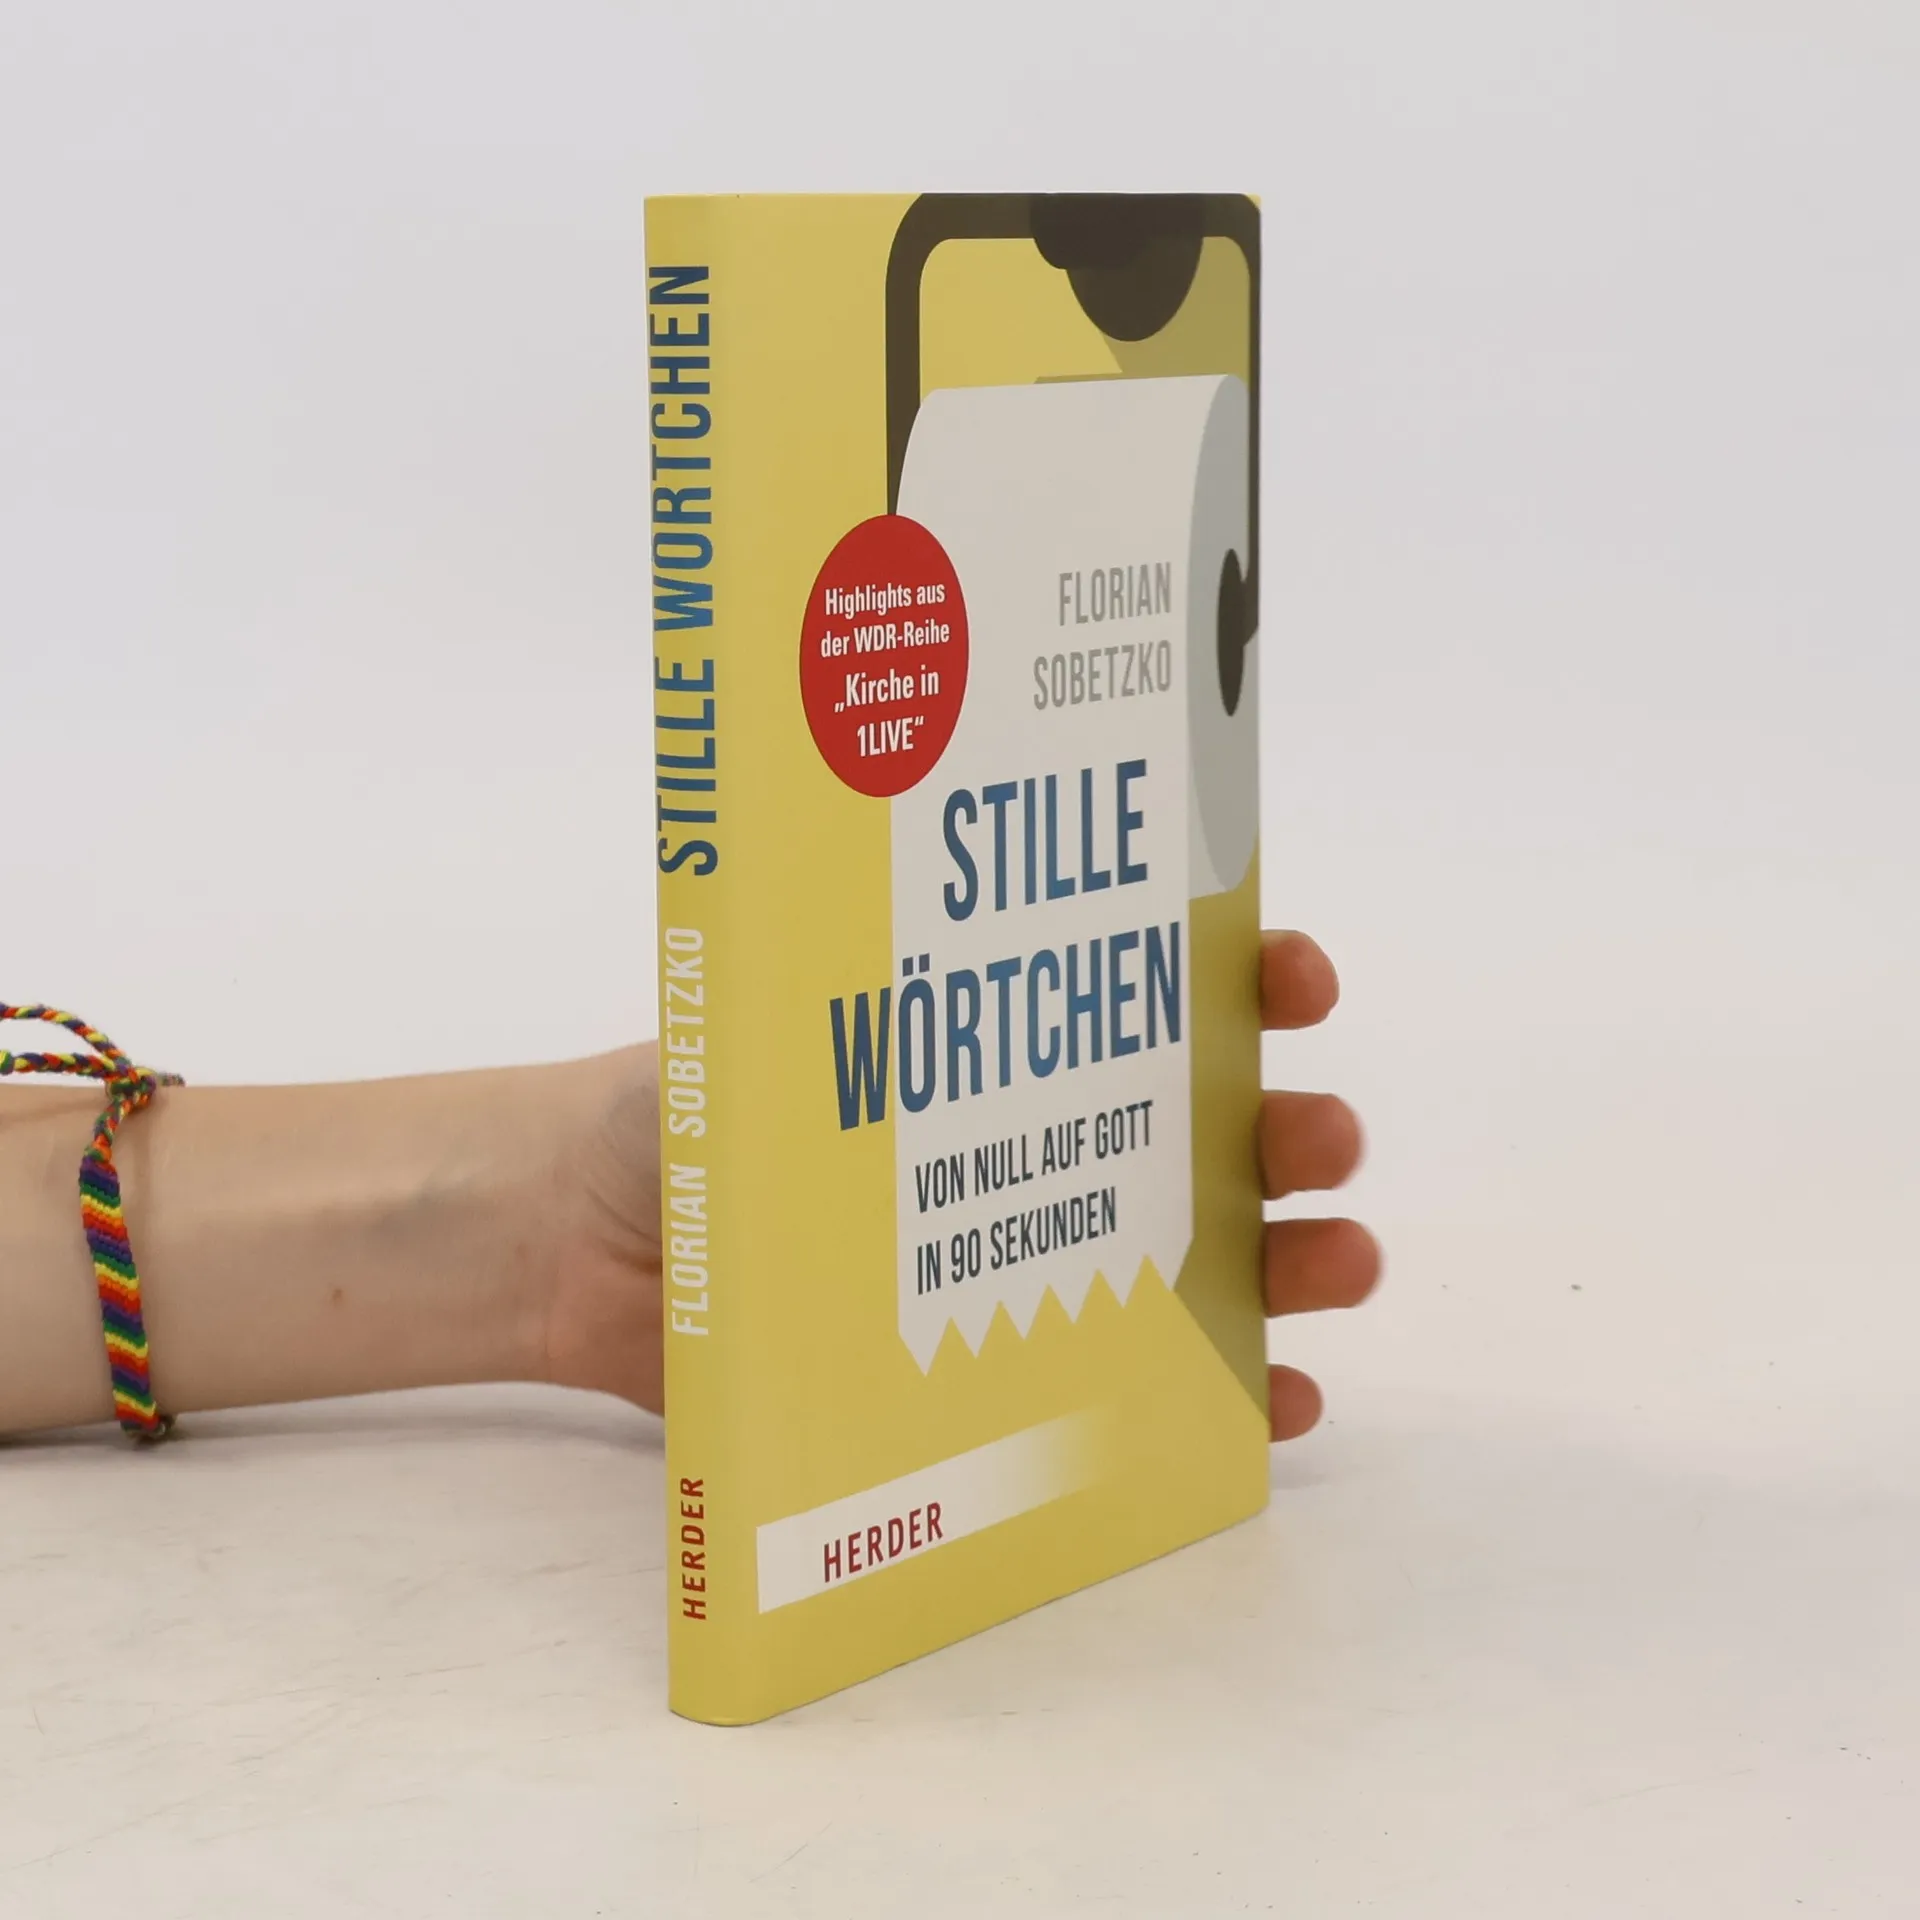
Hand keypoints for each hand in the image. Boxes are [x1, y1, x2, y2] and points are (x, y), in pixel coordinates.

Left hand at [542, 928, 1376, 1440]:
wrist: (594, 1243)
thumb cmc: (679, 1110)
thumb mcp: (755, 1036)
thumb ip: (826, 1018)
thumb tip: (901, 1013)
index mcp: (1007, 1039)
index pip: (1162, 987)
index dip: (1252, 974)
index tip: (1293, 976)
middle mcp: (1047, 1140)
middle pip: (1216, 1132)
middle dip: (1294, 1127)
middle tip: (1319, 1138)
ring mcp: (1040, 1257)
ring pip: (1214, 1257)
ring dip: (1299, 1258)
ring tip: (1342, 1261)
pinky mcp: (1005, 1368)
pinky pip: (1147, 1389)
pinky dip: (1229, 1398)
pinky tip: (1280, 1406)